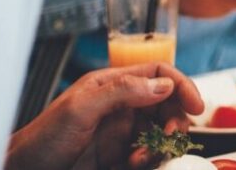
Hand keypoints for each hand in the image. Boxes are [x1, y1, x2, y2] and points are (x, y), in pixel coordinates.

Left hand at [5, 63, 203, 169]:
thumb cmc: (40, 140)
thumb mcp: (81, 108)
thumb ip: (122, 91)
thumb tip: (162, 85)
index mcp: (112, 85)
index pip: (158, 74)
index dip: (181, 86)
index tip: (195, 105)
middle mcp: (121, 106)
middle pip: (167, 103)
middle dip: (175, 118)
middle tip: (171, 135)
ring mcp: (121, 132)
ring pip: (161, 130)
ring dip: (163, 142)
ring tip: (147, 154)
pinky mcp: (119, 156)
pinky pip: (150, 154)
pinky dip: (151, 159)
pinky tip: (136, 163)